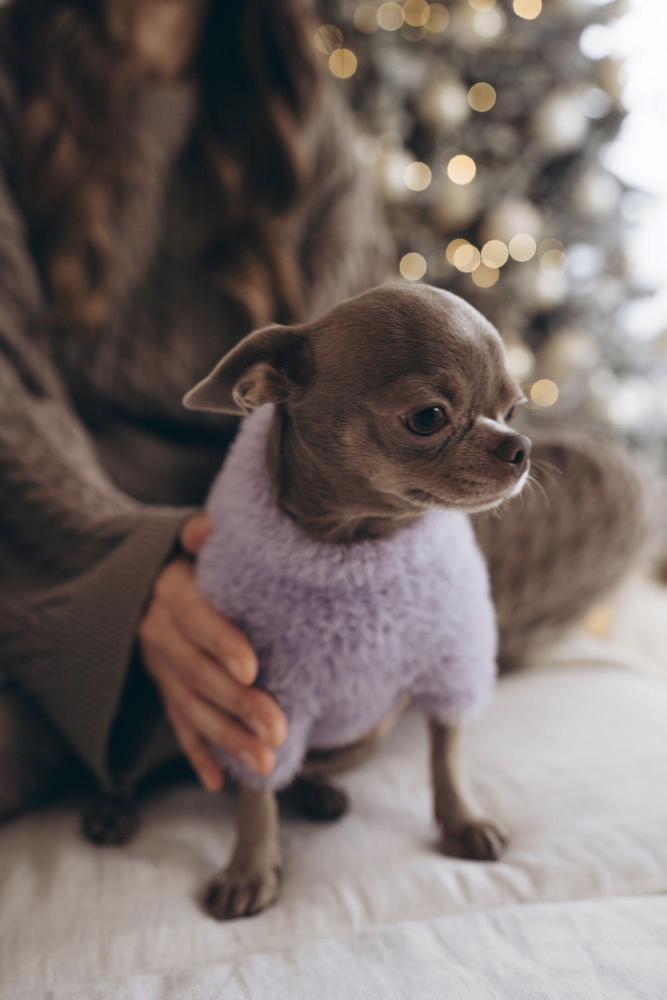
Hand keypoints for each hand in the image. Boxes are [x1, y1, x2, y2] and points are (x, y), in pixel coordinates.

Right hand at [139, 513, 286, 791]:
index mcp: (171, 593)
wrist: (142, 580)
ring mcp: (161, 668)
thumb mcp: (190, 539)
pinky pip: (179, 726)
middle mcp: (160, 634)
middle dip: (238, 705)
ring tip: (265, 762)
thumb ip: (201, 534)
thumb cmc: (192, 559)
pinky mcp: (164, 691)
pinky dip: (198, 754)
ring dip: (227, 739)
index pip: (196, 620)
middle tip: (278, 730)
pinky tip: (221, 780)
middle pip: (198, 674)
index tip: (253, 668)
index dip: (221, 643)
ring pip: (192, 708)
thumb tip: (213, 527)